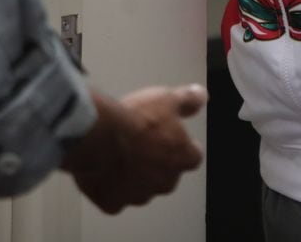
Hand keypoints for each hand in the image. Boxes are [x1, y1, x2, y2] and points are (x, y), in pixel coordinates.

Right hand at [62, 84, 206, 212]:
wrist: (100, 138)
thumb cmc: (134, 120)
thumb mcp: (167, 99)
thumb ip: (188, 100)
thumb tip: (201, 97)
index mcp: (182, 157)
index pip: (193, 156)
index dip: (183, 146)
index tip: (174, 137)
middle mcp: (164, 181)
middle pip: (167, 175)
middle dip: (157, 163)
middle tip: (142, 143)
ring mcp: (138, 195)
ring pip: (141, 188)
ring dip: (135, 176)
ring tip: (120, 154)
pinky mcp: (114, 203)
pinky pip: (115, 198)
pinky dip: (111, 188)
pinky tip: (103, 171)